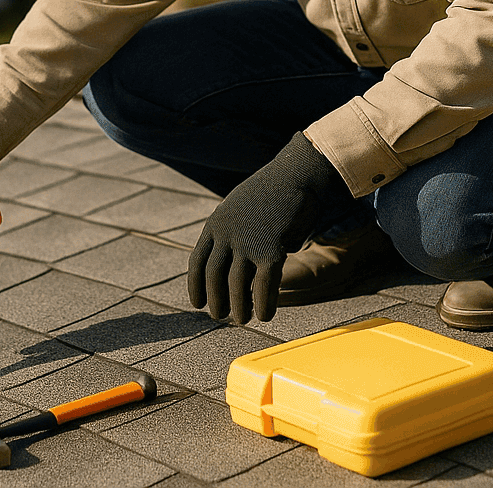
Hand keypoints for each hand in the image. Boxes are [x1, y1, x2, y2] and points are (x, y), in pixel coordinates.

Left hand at [188, 133, 351, 323]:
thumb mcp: (239, 208)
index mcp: (216, 223)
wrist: (297, 173)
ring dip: (239, 308)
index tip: (198, 304)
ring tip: (243, 320)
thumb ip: (231, 231)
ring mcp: (248, 241)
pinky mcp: (271, 249)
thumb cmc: (271, 191)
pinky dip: (264, 304)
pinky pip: (263, 285)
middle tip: (221, 316)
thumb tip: (230, 260)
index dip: (196, 286)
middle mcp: (227, 233)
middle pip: (214, 277)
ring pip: (237, 285)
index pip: (197, 261)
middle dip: (216, 300)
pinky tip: (266, 315)